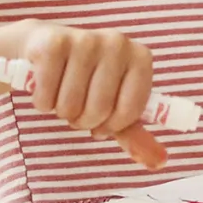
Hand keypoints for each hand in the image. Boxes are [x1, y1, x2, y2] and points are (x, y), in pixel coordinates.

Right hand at [4, 22, 169, 168]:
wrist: (43, 45)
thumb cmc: (85, 79)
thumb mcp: (113, 104)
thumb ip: (135, 135)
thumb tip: (160, 162)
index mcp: (141, 58)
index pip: (130, 111)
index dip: (110, 125)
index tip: (101, 121)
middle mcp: (118, 43)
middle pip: (98, 109)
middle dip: (82, 120)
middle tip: (77, 108)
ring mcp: (86, 40)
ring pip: (69, 105)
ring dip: (61, 111)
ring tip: (62, 95)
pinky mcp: (53, 44)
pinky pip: (46, 96)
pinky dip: (41, 101)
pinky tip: (44, 85)